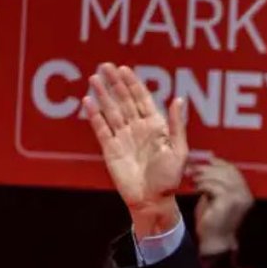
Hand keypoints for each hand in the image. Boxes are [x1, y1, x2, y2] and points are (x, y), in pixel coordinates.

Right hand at [83, 63, 187, 237]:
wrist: (152, 201)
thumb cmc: (169, 179)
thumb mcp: (178, 151)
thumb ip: (176, 125)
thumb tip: (178, 99)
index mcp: (156, 127)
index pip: (142, 99)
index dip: (133, 84)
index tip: (123, 69)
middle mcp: (138, 129)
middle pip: (124, 101)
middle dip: (115, 83)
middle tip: (104, 66)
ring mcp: (123, 138)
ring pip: (111, 111)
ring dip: (103, 95)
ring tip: (93, 77)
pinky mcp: (110, 149)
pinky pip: (100, 128)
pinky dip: (94, 115)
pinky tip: (88, 101)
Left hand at [192, 157, 253, 254]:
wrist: (215, 241)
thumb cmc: (213, 220)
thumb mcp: (214, 197)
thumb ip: (214, 182)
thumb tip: (205, 163)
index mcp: (244, 192)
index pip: (232, 170)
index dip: (216, 162)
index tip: (200, 160)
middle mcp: (244, 194)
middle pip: (226, 170)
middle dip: (206, 167)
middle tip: (190, 169)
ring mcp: (238, 198)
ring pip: (219, 176)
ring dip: (202, 176)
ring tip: (192, 180)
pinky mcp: (228, 202)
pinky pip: (213, 186)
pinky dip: (202, 185)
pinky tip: (196, 189)